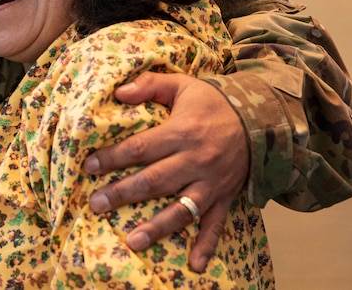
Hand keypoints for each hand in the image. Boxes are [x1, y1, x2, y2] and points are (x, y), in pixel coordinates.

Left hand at [83, 72, 248, 271]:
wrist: (260, 119)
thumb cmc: (213, 102)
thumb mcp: (182, 85)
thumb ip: (149, 85)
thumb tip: (119, 92)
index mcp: (182, 132)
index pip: (141, 148)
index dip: (114, 157)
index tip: (90, 166)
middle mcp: (196, 160)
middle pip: (155, 181)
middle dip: (123, 194)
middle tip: (96, 204)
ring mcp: (211, 183)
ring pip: (182, 209)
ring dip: (158, 228)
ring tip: (133, 242)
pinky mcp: (224, 197)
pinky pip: (215, 224)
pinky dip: (207, 245)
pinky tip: (195, 265)